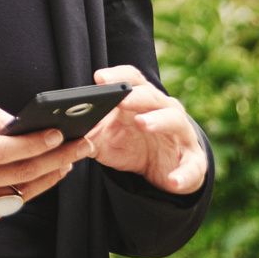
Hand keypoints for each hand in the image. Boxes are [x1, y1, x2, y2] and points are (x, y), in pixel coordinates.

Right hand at [0, 97, 93, 236]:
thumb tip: (16, 122)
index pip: (0, 151)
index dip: (32, 143)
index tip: (59, 133)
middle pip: (17, 174)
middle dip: (55, 158)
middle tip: (82, 145)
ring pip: (17, 195)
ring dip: (48, 177)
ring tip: (69, 160)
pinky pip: (5, 209)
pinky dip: (27, 192)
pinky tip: (44, 176)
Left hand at [87, 64, 207, 194]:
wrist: (163, 172)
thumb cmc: (133, 146)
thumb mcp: (107, 140)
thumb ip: (89, 131)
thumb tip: (64, 129)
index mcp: (144, 101)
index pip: (133, 80)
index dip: (118, 76)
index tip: (99, 78)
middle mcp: (166, 111)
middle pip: (152, 97)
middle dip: (136, 96)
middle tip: (120, 100)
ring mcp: (182, 135)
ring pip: (175, 121)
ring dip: (159, 120)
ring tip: (142, 124)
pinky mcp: (194, 162)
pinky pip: (192, 167)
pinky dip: (183, 174)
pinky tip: (173, 181)